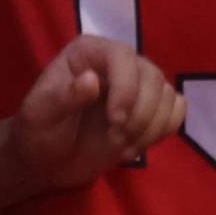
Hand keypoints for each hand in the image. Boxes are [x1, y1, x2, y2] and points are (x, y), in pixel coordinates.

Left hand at [0, 33, 181, 204]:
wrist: (46, 161)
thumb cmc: (38, 131)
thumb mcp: (40, 114)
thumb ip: (64, 97)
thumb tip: (92, 80)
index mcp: (89, 52)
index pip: (122, 55)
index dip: (126, 87)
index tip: (115, 120)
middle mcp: (117, 63)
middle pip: (152, 75)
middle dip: (140, 114)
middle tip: (116, 139)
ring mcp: (136, 86)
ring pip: (168, 94)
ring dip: (151, 126)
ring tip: (123, 147)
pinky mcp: (149, 110)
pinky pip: (176, 110)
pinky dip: (162, 131)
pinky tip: (136, 147)